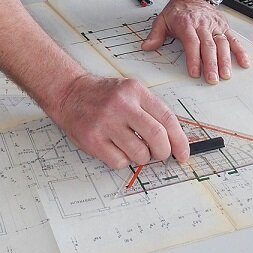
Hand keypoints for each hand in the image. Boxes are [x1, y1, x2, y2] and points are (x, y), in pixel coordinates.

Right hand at [49, 74, 190, 169]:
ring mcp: (106, 122)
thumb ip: (151, 111)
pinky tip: (115, 148)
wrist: (69, 93)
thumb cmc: (102, 96)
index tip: (183, 154)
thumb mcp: (130, 92)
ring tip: (133, 148)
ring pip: (140, 154)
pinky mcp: (93, 139)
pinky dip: (122, 160)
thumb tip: (174, 140)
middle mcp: (121, 105)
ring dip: (142, 158)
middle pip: (157, 137)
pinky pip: (120, 162)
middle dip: (163, 152)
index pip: (167, 118)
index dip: (179, 140)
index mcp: (135, 91)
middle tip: (160, 155)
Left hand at [142, 0, 250, 82]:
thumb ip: (155, 34)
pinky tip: (244, 62)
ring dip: (225, 60)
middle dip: (211, 63)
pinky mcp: (224, 27)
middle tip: (212, 79)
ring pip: (222, 43)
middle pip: (208, 45)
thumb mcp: (162, 19)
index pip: (192, 42)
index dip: (193, 58)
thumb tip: (146, 47)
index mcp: (187, 24)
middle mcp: (203, 25)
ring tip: (226, 75)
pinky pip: (233, 39)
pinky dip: (240, 51)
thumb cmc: (178, 9)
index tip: (194, 72)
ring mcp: (215, 26)